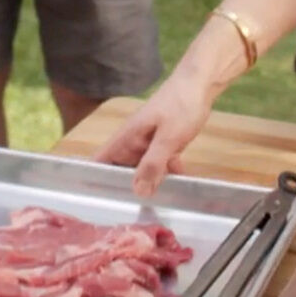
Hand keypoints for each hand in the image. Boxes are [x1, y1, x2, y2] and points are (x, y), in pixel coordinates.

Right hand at [95, 71, 213, 196]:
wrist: (200, 84)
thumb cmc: (181, 106)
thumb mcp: (168, 138)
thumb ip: (152, 164)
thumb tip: (137, 192)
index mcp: (125, 138)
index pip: (99, 161)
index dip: (94, 182)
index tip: (100, 204)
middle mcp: (132, 142)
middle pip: (119, 171)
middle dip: (125, 190)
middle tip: (134, 211)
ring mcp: (147, 143)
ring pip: (141, 169)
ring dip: (148, 183)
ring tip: (159, 201)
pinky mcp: (161, 143)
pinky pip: (158, 163)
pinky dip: (165, 172)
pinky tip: (180, 181)